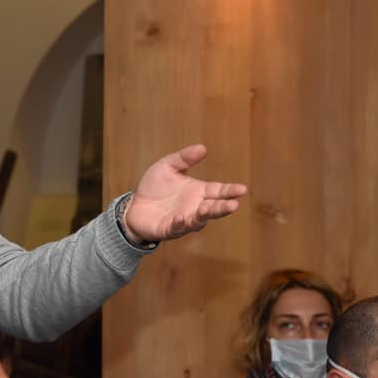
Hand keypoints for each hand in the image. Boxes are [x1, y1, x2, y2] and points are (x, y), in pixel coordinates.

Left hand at [123, 144, 245, 242]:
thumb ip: (183, 158)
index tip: (242, 189)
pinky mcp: (168, 229)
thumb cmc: (155, 187)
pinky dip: (179, 224)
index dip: (230, 191)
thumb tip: (202, 148)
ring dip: (203, 216)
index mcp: (198, 192)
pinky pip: (176, 228)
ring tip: (207, 209)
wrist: (134, 206)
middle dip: (223, 207)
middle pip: (213, 209)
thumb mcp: (167, 166)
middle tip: (233, 205)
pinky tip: (180, 217)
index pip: (218, 191)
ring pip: (197, 221)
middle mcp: (194, 208)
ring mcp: (183, 220)